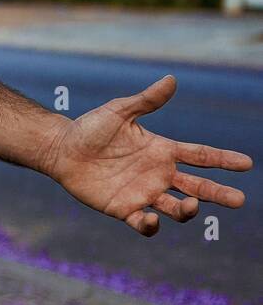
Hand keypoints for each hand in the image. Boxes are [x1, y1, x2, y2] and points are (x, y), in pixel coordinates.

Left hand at [40, 74, 250, 235]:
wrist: (61, 149)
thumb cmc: (90, 128)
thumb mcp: (119, 112)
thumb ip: (146, 100)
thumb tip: (172, 80)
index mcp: (161, 150)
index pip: (200, 156)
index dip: (223, 159)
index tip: (246, 163)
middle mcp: (157, 174)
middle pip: (197, 187)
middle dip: (218, 193)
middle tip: (239, 199)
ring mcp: (142, 193)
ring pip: (176, 208)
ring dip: (187, 210)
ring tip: (191, 204)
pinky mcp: (123, 209)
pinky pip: (143, 223)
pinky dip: (150, 225)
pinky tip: (152, 219)